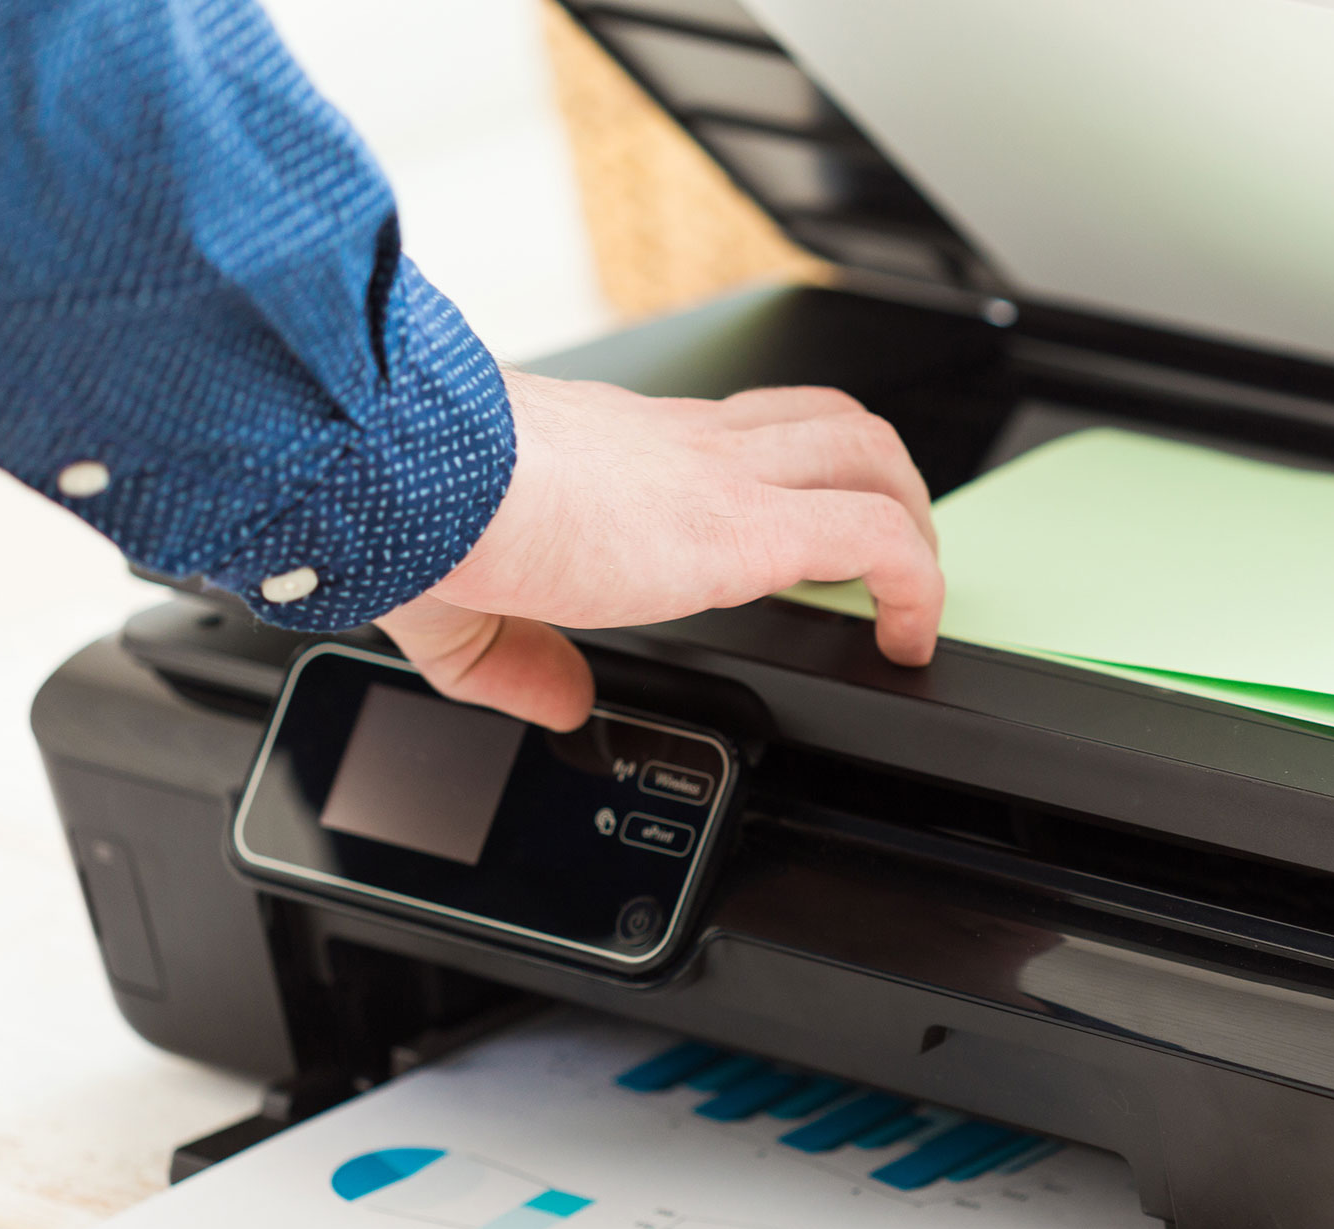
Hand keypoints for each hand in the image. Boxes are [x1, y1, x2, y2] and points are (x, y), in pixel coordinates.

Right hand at [376, 371, 943, 729]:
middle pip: (830, 421)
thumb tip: (559, 702)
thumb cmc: (425, 514)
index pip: (742, 430)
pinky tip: (907, 636)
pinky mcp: (747, 524)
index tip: (804, 530)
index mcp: (628, 447)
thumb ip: (514, 660)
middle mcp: (688, 444)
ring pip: (871, 455)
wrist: (417, 476)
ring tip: (911, 593)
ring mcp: (725, 476)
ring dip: (911, 519)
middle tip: (889, 552)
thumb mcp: (467, 602)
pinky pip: (876, 538)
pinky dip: (916, 584)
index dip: (792, 469)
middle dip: (882, 479)